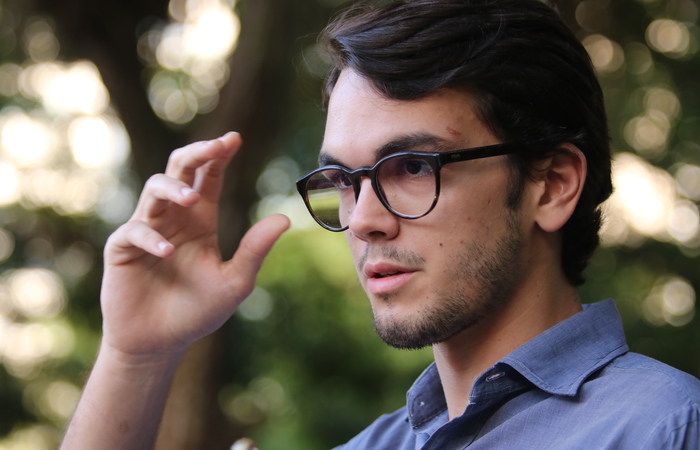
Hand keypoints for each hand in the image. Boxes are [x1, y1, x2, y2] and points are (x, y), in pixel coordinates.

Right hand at [100, 132, 288, 358]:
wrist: (161, 343)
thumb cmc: (198, 311)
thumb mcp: (234, 281)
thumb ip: (255, 250)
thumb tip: (285, 219)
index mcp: (201, 221)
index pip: (208, 178)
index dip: (218, 156)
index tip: (234, 138)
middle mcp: (174, 218)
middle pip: (180, 170)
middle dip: (196, 153)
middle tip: (216, 146)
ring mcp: (147, 230)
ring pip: (154, 189)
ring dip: (173, 189)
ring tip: (192, 200)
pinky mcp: (123, 249)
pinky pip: (133, 231)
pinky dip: (149, 237)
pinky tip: (166, 251)